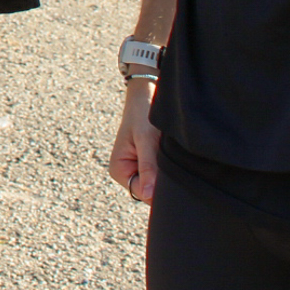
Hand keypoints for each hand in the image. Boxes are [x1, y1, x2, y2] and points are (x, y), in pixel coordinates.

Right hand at [109, 78, 160, 203]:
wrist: (147, 94)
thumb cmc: (142, 113)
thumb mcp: (146, 139)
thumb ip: (148, 167)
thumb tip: (149, 195)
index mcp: (119, 170)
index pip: (144, 193)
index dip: (159, 187)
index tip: (169, 168)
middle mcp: (128, 173)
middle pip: (152, 191)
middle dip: (164, 179)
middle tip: (170, 158)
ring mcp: (140, 170)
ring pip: (160, 183)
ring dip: (168, 171)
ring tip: (168, 151)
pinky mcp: (150, 164)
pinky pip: (164, 175)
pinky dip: (170, 166)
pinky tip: (171, 153)